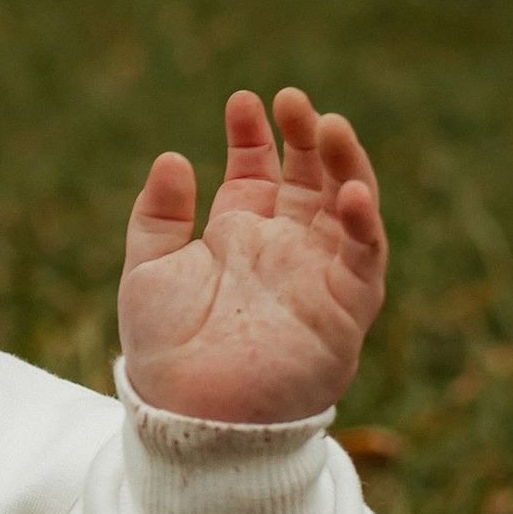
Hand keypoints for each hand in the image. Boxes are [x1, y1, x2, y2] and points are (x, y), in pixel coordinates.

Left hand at [119, 87, 386, 423]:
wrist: (189, 413)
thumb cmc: (165, 350)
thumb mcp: (147, 271)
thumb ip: (158, 215)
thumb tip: (173, 156)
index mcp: (237, 235)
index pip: (256, 171)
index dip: (253, 134)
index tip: (242, 101)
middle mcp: (282, 248)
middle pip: (307, 178)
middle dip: (303, 136)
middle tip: (292, 100)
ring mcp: (316, 273)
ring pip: (345, 205)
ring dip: (341, 163)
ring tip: (327, 125)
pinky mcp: (344, 305)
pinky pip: (365, 256)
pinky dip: (363, 222)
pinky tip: (349, 190)